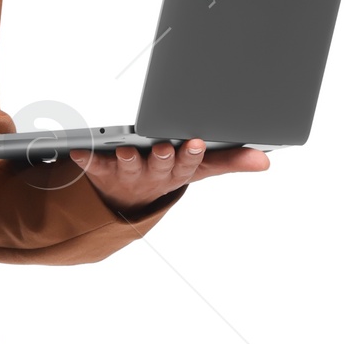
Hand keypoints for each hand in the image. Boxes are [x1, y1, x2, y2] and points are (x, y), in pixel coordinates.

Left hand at [74, 139, 269, 206]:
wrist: (128, 201)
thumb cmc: (168, 174)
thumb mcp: (201, 168)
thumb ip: (231, 161)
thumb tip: (265, 160)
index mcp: (179, 171)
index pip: (190, 164)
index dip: (192, 155)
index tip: (197, 142)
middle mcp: (155, 176)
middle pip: (161, 166)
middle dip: (163, 157)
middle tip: (164, 147)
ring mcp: (128, 176)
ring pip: (130, 169)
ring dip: (128, 161)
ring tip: (125, 152)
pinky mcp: (103, 173)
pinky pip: (93, 167)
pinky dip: (86, 161)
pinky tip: (79, 152)